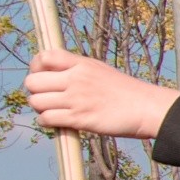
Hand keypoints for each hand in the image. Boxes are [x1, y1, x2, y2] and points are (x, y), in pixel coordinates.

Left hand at [24, 50, 179, 140]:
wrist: (146, 107)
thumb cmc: (126, 91)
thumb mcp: (100, 70)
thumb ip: (77, 69)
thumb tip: (55, 74)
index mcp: (81, 64)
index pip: (43, 57)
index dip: (35, 67)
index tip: (42, 76)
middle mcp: (75, 79)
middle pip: (32, 82)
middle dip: (35, 91)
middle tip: (46, 98)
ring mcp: (76, 99)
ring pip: (36, 102)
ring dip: (39, 109)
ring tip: (51, 111)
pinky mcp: (79, 118)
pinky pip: (46, 119)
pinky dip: (45, 122)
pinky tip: (54, 122)